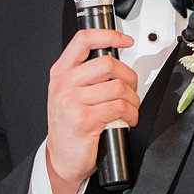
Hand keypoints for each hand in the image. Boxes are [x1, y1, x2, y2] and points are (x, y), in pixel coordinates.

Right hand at [45, 28, 137, 193]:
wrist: (61, 158)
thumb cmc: (69, 126)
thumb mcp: (68, 93)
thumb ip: (84, 74)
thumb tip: (114, 59)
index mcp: (61, 73)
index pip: (83, 40)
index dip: (108, 35)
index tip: (124, 40)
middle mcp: (64, 84)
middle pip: (108, 64)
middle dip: (129, 77)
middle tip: (130, 88)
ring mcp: (72, 102)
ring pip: (117, 87)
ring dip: (133, 99)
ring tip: (129, 108)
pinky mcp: (84, 120)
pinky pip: (119, 107)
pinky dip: (131, 114)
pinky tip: (127, 119)